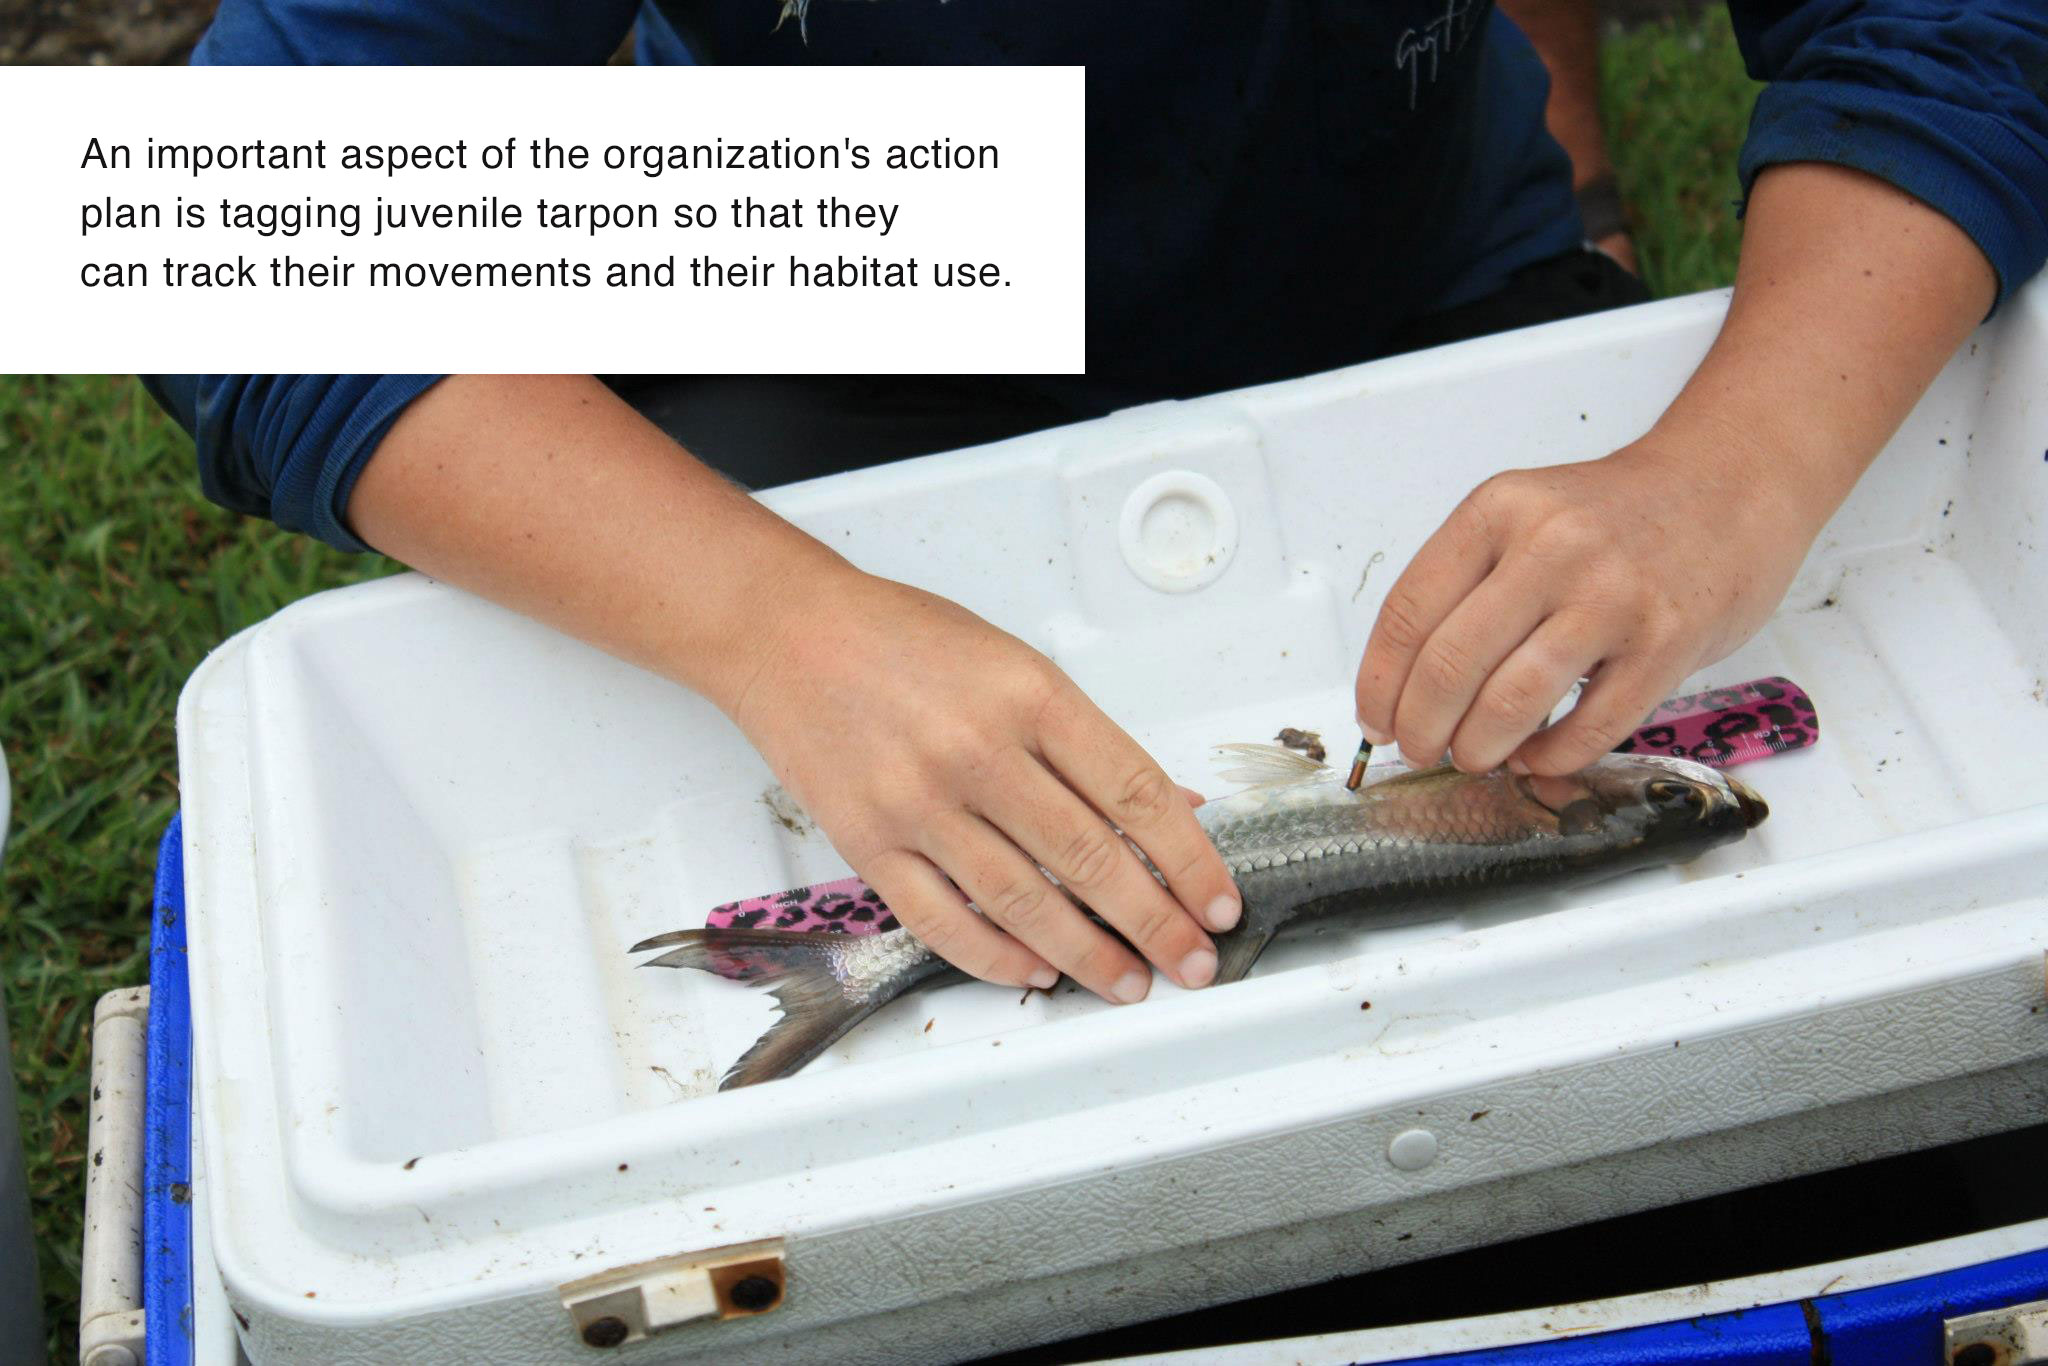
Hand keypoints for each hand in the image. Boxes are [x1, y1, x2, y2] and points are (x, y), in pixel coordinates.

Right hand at [729, 566, 1241, 1002]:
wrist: (788, 634)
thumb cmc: (903, 640)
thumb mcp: (1016, 664)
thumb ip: (1089, 742)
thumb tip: (1170, 808)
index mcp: (1030, 695)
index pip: (1137, 794)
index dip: (1190, 859)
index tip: (1217, 901)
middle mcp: (979, 751)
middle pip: (1091, 859)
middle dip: (1156, 924)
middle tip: (1193, 962)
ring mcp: (920, 803)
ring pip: (1025, 903)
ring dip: (1088, 955)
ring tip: (1130, 983)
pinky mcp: (868, 843)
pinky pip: (943, 921)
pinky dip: (998, 956)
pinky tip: (1037, 971)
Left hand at [1354, 423, 1814, 775]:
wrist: (1729, 484)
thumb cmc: (1617, 515)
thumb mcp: (1524, 515)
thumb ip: (1468, 584)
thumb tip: (1404, 685)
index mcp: (1497, 511)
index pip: (1408, 614)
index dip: (1379, 684)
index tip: (1375, 721)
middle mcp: (1550, 547)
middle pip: (1449, 665)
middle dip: (1421, 729)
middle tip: (1422, 751)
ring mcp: (1611, 595)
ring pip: (1511, 702)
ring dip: (1477, 749)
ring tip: (1474, 757)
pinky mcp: (1666, 642)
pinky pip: (1590, 727)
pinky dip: (1549, 757)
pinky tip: (1536, 756)